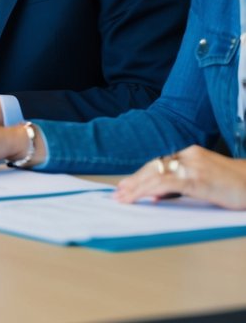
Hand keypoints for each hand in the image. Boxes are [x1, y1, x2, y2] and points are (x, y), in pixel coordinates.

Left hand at [115, 146, 245, 208]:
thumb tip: (154, 195)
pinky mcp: (197, 179)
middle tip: (118, 193)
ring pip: (156, 174)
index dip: (140, 174)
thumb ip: (180, 185)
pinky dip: (149, 190)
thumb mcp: (203, 180)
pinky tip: (140, 197)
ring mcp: (193, 166)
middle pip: (153, 167)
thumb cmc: (233, 185)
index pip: (158, 163)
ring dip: (136, 187)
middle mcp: (189, 156)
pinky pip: (167, 183)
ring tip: (123, 198)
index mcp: (190, 153)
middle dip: (133, 181)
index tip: (126, 185)